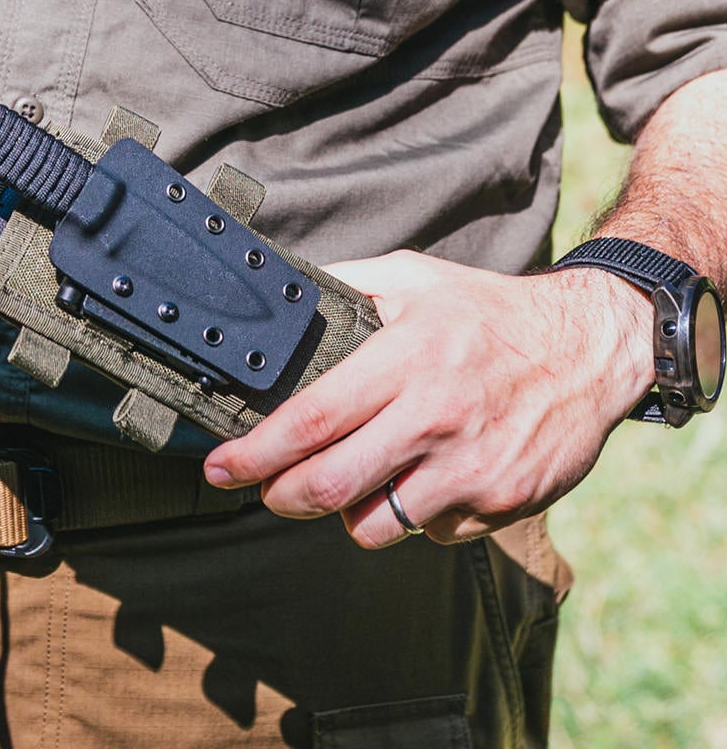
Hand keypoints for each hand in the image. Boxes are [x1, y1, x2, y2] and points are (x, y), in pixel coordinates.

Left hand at [203, 250, 655, 547]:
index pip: (312, 420)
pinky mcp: (501, 501)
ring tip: (348, 483)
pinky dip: (412, 516)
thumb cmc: (490, 311)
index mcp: (404, 361)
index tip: (220, 466)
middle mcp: (432, 419)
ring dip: (347, 513)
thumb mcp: (413, 277)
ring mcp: (468, 467)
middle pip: (331, 485)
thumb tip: (285, 288)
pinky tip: (418, 481)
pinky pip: (431, 531)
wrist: (588, 346)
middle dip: (283, 497)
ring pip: (376, 523)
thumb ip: (348, 283)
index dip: (257, 452)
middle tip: (267, 490)